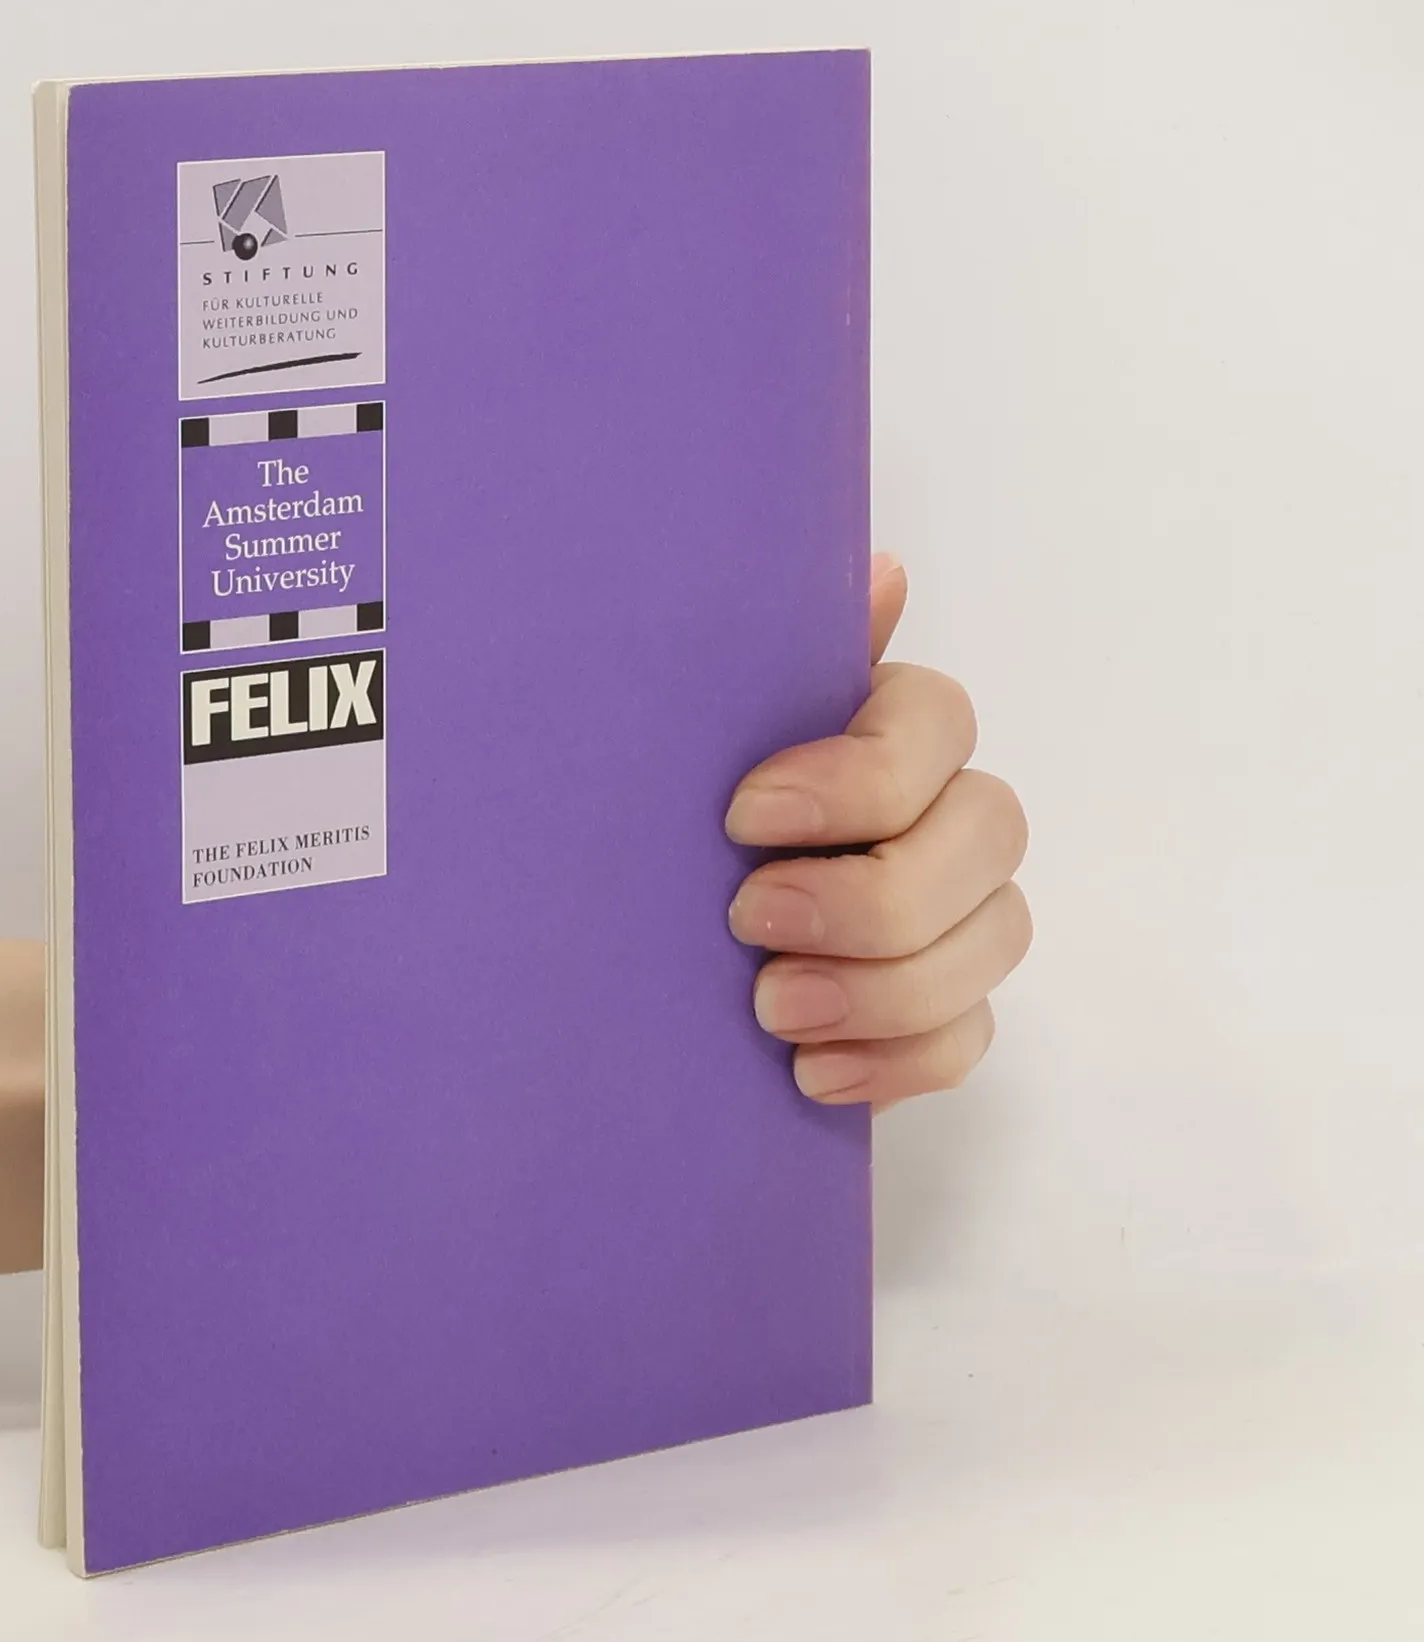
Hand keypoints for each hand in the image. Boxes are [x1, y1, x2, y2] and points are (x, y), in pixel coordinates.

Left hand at [724, 554, 1030, 1109]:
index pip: (936, 725)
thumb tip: (883, 568)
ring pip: (994, 940)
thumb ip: (780, 663)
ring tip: (770, 1012)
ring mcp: (963, 913)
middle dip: (871, 894)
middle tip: (750, 923)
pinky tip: (814, 1073)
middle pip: (989, 837)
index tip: (743, 816)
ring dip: (884, 989)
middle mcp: (949, 810)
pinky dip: (896, 1063)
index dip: (855, 776)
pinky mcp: (947, 1008)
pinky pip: (970, 1037)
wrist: (647, 932)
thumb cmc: (685, 815)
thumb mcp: (705, 736)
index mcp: (893, 727)